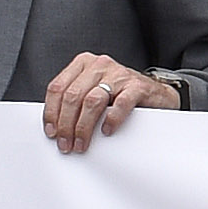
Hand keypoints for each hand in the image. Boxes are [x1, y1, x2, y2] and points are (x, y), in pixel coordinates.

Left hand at [38, 51, 180, 154]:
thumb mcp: (93, 90)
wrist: (156, 94)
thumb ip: (75, 100)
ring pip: (92, 101)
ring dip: (83, 127)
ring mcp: (119, 74)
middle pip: (73, 96)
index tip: (51, 132)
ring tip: (81, 144)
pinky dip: (111, 119)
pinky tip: (106, 131)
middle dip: (66, 124)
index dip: (51, 112)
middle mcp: (99, 66)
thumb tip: (54, 126)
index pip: (58, 87)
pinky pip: (121, 103)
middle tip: (65, 144)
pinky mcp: (137, 86)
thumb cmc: (120, 95)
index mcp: (83, 64)